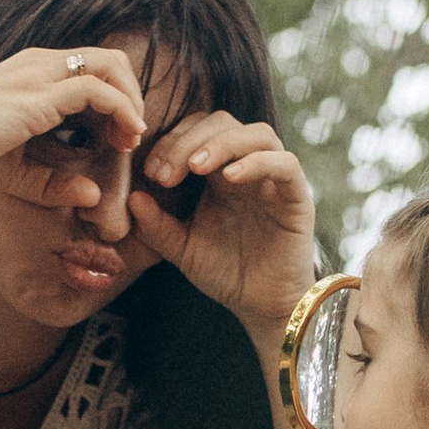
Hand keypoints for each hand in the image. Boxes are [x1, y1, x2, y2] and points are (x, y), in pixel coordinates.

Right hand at [0, 47, 149, 185]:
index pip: (93, 69)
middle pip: (110, 59)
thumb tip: (93, 197)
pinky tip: (122, 138)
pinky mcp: (37, 96)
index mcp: (35, 74)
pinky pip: (95, 91)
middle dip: (132, 94)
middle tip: (131, 137)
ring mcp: (40, 75)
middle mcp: (41, 65)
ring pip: (110, 65)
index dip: (117, 100)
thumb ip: (53, 184)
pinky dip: (119, 110)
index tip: (118, 139)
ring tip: (130, 138)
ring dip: (130, 101)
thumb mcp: (14, 172)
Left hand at [130, 112, 316, 330]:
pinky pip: (285, 163)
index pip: (197, 130)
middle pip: (222, 122)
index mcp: (219, 172)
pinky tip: (230, 177)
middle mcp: (248, 167)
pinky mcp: (297, 196)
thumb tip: (132, 198)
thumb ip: (156, 226)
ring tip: (196, 166)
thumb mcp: (181, 249)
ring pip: (256, 134)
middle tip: (166, 173)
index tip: (151, 173)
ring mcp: (274, 179)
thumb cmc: (224, 273)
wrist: (260, 306)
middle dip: (188, 140)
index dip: (172, 142)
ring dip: (222, 143)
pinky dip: (258, 162)